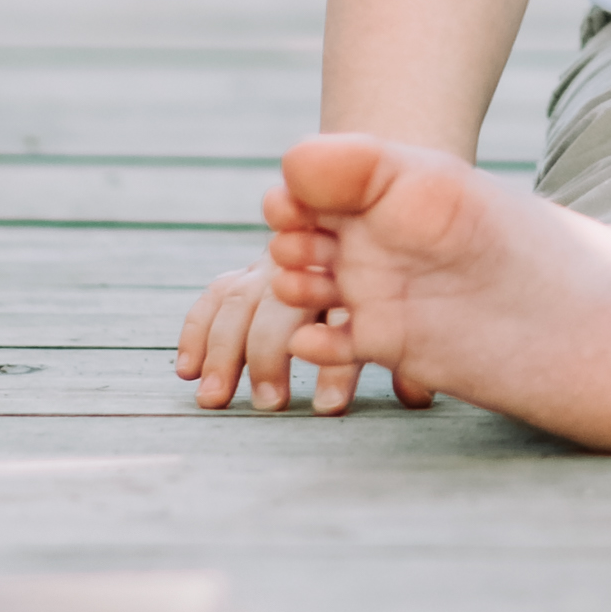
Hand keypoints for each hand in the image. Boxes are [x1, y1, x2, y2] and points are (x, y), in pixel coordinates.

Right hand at [173, 254, 428, 416]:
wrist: (396, 205)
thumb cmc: (412, 261)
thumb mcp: (421, 312)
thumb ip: (411, 351)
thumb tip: (413, 397)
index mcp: (367, 261)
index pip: (345, 310)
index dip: (337, 362)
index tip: (329, 406)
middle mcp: (320, 259)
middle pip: (285, 304)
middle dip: (271, 355)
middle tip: (272, 404)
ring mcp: (285, 264)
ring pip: (246, 297)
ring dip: (229, 347)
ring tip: (217, 398)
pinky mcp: (259, 275)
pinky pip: (223, 293)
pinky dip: (201, 326)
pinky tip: (189, 369)